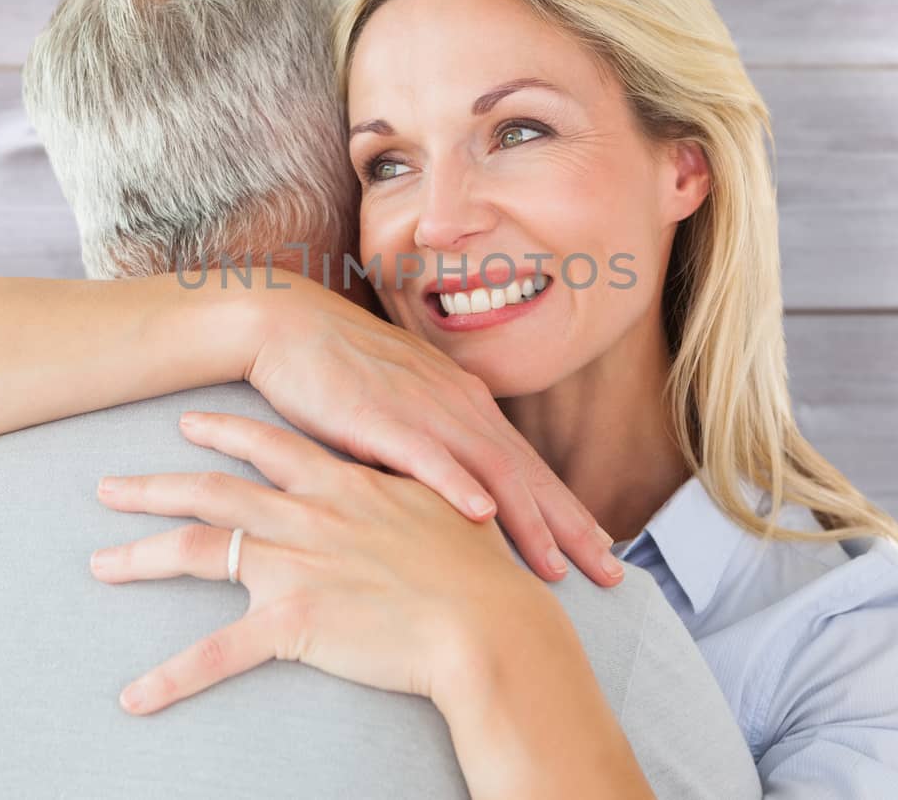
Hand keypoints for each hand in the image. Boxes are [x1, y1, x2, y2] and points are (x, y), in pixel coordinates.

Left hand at [88, 410, 547, 714]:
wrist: (487, 619)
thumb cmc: (476, 567)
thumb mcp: (443, 505)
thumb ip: (408, 487)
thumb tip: (401, 482)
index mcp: (341, 483)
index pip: (268, 445)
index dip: (224, 432)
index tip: (188, 424)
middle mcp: (307, 514)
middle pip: (212, 491)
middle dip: (154, 486)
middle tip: (107, 485)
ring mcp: (295, 564)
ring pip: (198, 552)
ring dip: (141, 555)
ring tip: (99, 564)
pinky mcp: (293, 621)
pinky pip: (217, 653)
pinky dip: (172, 677)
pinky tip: (135, 697)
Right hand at [243, 272, 621, 586]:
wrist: (285, 323)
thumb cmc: (338, 368)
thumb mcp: (401, 407)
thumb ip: (431, 445)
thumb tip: (453, 496)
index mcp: (465, 402)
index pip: (529, 465)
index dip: (567, 509)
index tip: (602, 548)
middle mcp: (458, 404)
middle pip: (529, 473)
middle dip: (573, 526)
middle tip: (612, 573)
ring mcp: (423, 408)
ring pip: (491, 469)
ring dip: (528, 520)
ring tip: (559, 565)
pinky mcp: (380, 415)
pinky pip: (428, 455)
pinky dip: (457, 485)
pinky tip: (481, 516)